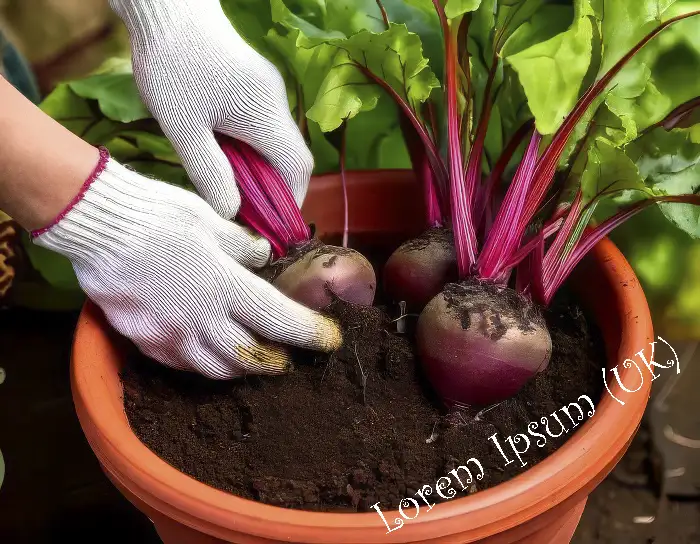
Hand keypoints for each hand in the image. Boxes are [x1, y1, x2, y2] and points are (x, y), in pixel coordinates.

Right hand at [34, 152, 340, 378]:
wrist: (96, 224)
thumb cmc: (158, 215)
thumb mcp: (211, 220)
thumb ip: (242, 246)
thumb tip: (262, 258)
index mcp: (226, 288)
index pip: (280, 320)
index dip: (308, 333)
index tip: (328, 340)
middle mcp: (201, 321)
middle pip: (249, 357)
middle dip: (275, 361)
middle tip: (287, 358)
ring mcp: (170, 335)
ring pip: (214, 368)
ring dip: (239, 367)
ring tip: (250, 359)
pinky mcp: (142, 339)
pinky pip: (179, 363)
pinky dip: (200, 362)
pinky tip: (202, 352)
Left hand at [110, 0, 312, 218]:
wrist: (167, 8)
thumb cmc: (170, 65)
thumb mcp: (183, 129)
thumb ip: (210, 174)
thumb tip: (230, 212)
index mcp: (265, 114)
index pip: (297, 168)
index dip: (290, 200)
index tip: (271, 224)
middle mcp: (276, 102)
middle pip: (291, 156)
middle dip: (273, 188)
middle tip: (246, 212)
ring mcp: (268, 89)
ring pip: (276, 141)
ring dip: (260, 168)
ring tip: (230, 186)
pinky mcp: (255, 82)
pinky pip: (264, 124)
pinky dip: (252, 147)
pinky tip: (225, 152)